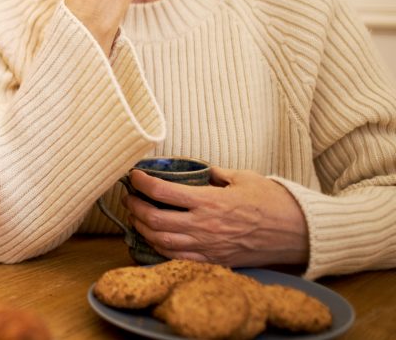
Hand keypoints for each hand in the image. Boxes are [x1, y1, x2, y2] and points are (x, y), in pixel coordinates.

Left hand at [123, 166, 309, 266]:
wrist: (298, 233)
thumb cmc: (273, 201)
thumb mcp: (243, 177)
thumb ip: (215, 172)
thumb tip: (197, 168)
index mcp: (210, 200)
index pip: (162, 192)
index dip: (141, 183)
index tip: (133, 176)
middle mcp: (204, 225)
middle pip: (154, 219)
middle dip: (135, 207)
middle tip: (130, 197)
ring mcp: (208, 246)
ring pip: (161, 241)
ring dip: (143, 228)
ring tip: (137, 217)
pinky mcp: (214, 260)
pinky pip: (178, 258)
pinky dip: (159, 248)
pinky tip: (154, 238)